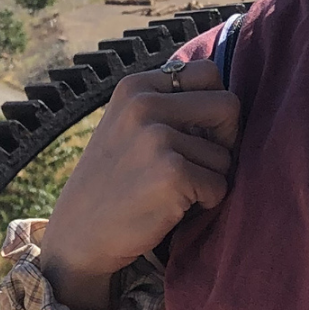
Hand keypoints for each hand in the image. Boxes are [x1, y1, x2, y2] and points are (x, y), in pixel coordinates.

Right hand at [40, 61, 240, 309]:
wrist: (79, 237)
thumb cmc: (115, 183)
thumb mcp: (129, 126)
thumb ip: (169, 106)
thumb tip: (230, 100)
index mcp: (136, 87)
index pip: (207, 73)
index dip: (214, 106)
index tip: (199, 133)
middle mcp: (144, 104)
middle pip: (228, 105)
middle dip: (226, 138)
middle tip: (200, 164)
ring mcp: (157, 137)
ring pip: (226, 154)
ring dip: (210, 178)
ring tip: (171, 191)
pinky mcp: (172, 173)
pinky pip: (220, 186)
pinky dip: (205, 203)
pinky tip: (171, 208)